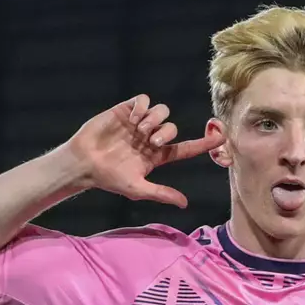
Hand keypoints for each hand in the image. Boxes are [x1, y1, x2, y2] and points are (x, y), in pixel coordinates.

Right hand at [66, 95, 224, 208]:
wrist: (84, 162)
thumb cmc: (109, 178)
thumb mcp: (137, 188)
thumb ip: (161, 193)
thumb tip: (184, 203)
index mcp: (157, 156)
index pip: (184, 149)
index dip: (202, 143)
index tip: (220, 137)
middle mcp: (151, 138)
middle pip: (172, 127)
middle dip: (165, 132)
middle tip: (151, 141)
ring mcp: (139, 123)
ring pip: (161, 111)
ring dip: (154, 119)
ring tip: (139, 130)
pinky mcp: (126, 110)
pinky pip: (144, 100)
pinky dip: (141, 108)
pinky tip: (131, 120)